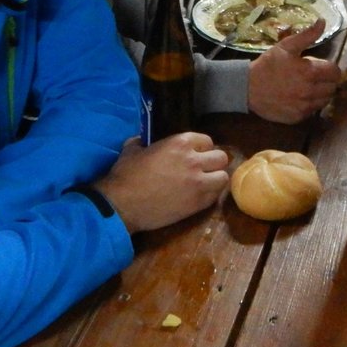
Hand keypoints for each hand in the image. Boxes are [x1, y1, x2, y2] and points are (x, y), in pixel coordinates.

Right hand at [96, 134, 229, 233]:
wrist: (122, 204)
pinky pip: (215, 197)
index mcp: (180, 143)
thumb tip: (141, 141)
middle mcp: (194, 160)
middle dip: (213, 163)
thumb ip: (142, 142)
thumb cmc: (125, 175)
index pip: (207, 141)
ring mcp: (198, 183)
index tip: (194, 155)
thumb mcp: (132, 149)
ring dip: (215, 180)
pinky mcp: (197, 204)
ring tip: (204, 184)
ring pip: (223, 178)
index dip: (201, 149)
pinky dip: (210, 196)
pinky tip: (198, 197)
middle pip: (221, 158)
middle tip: (202, 170)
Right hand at [247, 20, 341, 122]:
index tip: (320, 66)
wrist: (247, 87)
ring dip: (320, 93)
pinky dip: (310, 104)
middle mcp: (310, 91)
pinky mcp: (298, 117)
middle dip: (326, 80)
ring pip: (325, 100)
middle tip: (313, 76)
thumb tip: (323, 21)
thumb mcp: (286, 46)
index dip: (329, 67)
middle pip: (332, 87)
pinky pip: (313, 111)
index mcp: (310, 72)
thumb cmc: (268, 65)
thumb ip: (307, 35)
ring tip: (307, 86)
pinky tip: (299, 96)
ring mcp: (304, 106)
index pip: (335, 72)